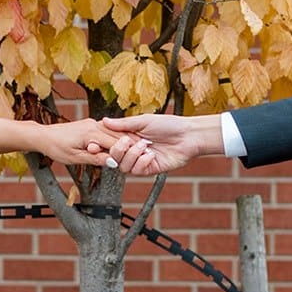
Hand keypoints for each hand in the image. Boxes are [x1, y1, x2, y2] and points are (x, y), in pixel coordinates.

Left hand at [35, 119, 134, 167]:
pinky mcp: (90, 125)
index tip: (143, 156)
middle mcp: (94, 125)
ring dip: (126, 140)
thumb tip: (112, 162)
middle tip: (148, 152)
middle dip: (133, 144)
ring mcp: (93, 124)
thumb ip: (95, 158)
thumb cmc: (56, 147)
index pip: (116, 142)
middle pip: (118, 136)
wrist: (43, 135)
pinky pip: (108, 131)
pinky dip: (117, 137)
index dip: (130, 150)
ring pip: (114, 132)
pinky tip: (124, 143)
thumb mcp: (75, 157)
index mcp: (92, 133)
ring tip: (140, 148)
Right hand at [95, 114, 221, 174]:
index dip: (104, 143)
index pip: (109, 143)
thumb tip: (104, 121)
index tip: (103, 140)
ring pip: (123, 166)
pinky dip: (142, 162)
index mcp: (129, 137)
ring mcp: (140, 161)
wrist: (188, 136)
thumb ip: (124, 124)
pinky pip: (137, 171)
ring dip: (133, 155)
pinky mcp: (150, 169)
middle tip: (129, 141)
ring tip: (145, 146)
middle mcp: (132, 150)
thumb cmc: (169, 125)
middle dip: (119, 150)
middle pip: (113, 157)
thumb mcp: (144, 121)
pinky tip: (152, 155)